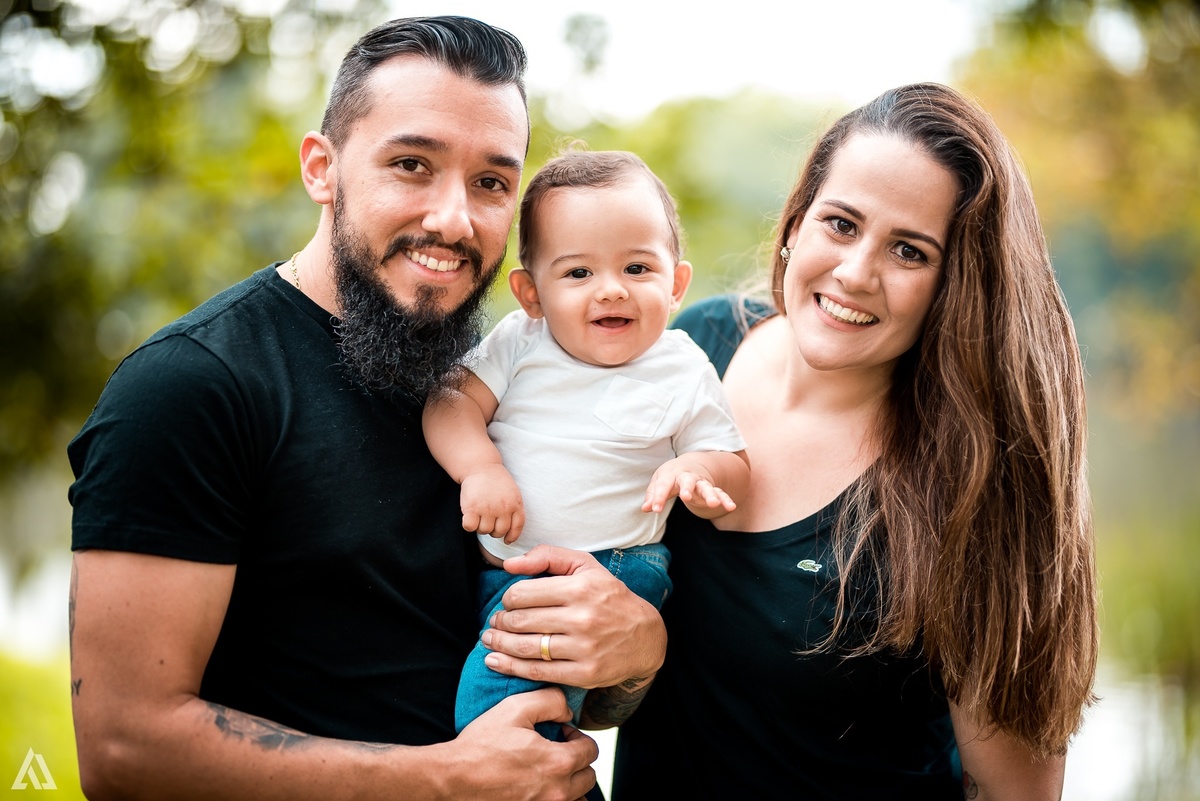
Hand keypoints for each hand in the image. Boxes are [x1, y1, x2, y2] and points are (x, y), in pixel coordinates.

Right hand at [446, 688, 598, 800]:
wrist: (454, 778)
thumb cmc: (482, 744)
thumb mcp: (515, 708)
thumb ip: (550, 701)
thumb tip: (567, 712)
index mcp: (558, 763)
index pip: (591, 751)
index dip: (578, 737)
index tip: (561, 734)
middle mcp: (557, 791)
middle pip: (588, 777)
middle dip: (578, 760)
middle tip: (557, 749)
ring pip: (577, 797)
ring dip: (571, 782)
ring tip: (550, 769)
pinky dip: (558, 798)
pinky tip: (542, 785)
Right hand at [460, 464, 524, 543]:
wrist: (480, 466)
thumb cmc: (496, 481)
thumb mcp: (513, 493)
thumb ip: (514, 510)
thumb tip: (509, 536)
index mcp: (515, 504)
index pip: (517, 527)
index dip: (512, 536)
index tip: (507, 540)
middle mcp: (503, 508)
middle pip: (498, 532)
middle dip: (493, 530)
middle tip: (488, 520)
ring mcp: (488, 508)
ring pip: (484, 531)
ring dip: (480, 526)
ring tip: (479, 514)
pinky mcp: (472, 508)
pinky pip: (470, 527)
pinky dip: (468, 525)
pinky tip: (469, 516)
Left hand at [483, 545, 665, 689]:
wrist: (645, 637)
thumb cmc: (609, 596)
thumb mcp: (585, 566)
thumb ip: (548, 556)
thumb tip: (509, 565)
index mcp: (580, 588)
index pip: (523, 594)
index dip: (508, 599)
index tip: (508, 603)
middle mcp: (582, 618)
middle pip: (521, 621)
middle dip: (500, 621)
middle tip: (495, 622)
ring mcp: (583, 649)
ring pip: (525, 648)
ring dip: (499, 644)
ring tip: (489, 639)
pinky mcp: (584, 674)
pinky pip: (538, 672)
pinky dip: (511, 667)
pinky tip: (495, 661)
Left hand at [642, 461, 736, 514]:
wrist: (690, 464)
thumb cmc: (671, 476)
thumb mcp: (659, 482)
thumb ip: (653, 495)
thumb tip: (646, 508)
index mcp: (671, 475)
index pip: (663, 486)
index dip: (658, 498)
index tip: (654, 509)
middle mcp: (687, 477)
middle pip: (688, 482)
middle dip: (687, 489)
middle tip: (686, 497)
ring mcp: (701, 483)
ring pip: (706, 487)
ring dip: (710, 495)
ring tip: (714, 504)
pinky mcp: (711, 488)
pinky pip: (720, 493)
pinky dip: (725, 499)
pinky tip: (731, 506)